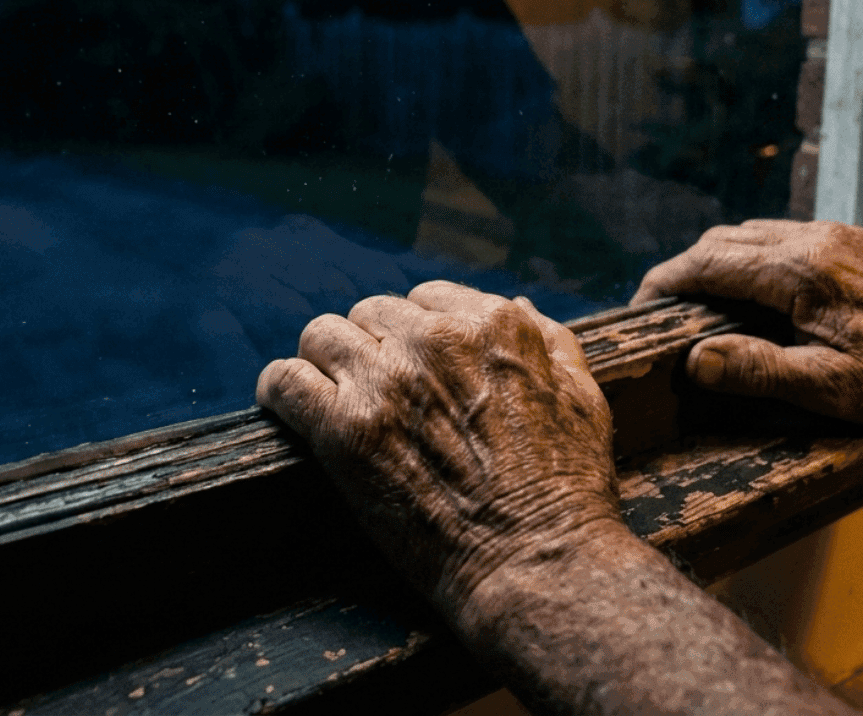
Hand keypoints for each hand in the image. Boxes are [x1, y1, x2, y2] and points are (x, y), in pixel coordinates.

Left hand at [257, 281, 621, 618]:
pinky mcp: (346, 429)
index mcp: (491, 324)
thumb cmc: (567, 489)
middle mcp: (434, 340)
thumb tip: (514, 304)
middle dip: (372, 350)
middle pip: (369, 315)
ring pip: (321, 336)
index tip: (414, 370)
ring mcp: (386, 381)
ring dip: (325, 365)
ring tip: (333, 401)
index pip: (423, 300)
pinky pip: (285, 382)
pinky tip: (288, 408)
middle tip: (378, 397)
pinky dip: (280, 392)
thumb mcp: (582, 395)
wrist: (539, 563)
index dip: (415, 338)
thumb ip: (548, 341)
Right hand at [631, 219, 862, 425]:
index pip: (709, 262)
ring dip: (716, 261)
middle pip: (724, 239)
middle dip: (684, 270)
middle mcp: (815, 240)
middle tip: (662, 309)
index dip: (664, 282)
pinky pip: (782, 236)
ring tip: (699, 302)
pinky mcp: (851, 242)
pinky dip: (751, 257)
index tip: (639, 306)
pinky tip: (751, 291)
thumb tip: (696, 360)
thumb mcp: (828, 387)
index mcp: (801, 271)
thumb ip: (759, 370)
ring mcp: (835, 236)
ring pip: (751, 232)